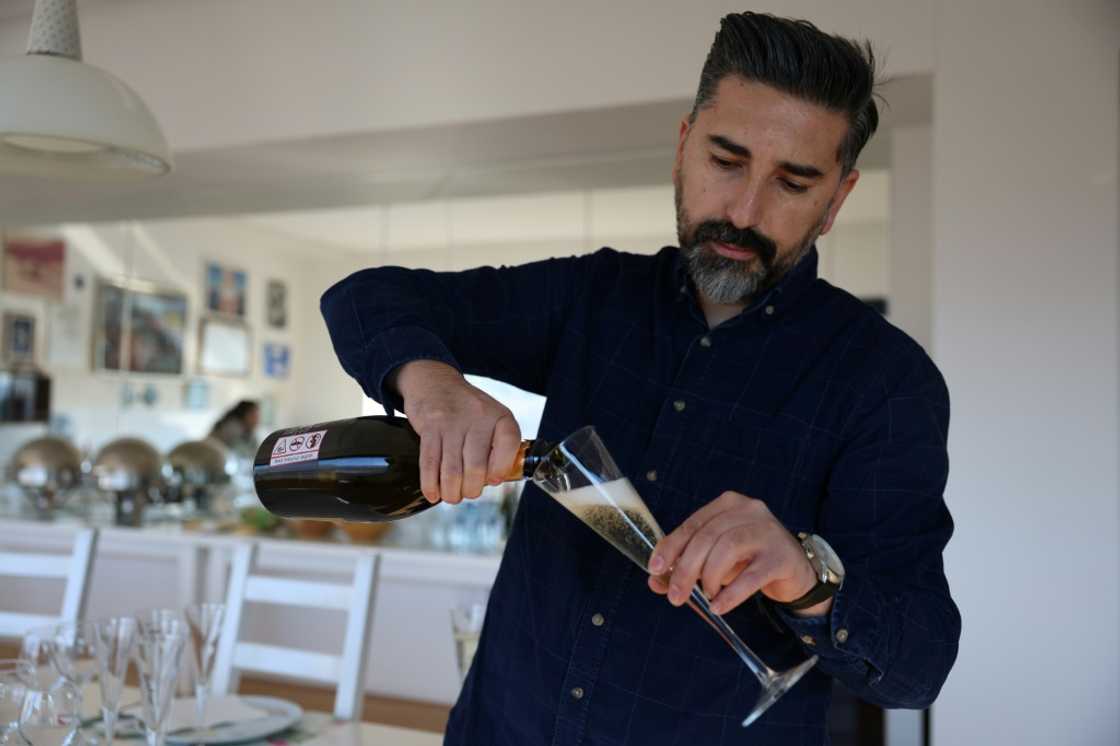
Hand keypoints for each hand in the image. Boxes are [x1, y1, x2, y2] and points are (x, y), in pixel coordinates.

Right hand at [393, 360, 521, 504]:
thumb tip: (495, 481)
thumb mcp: (492, 418)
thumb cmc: (468, 408)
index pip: (509, 444)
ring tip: (452, 496)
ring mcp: (451, 422)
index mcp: (499, 416)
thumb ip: (498, 445)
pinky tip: (433, 493)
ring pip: (452, 470)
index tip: (493, 480)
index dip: (501, 469)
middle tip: (468, 492)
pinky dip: (431, 484)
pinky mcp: (429, 427)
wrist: (435, 382)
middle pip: (476, 467)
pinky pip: (429, 463)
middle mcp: (478, 417)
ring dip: (451, 492)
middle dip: (471, 489)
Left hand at [647, 491, 822, 615]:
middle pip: (707, 537)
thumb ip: (686, 566)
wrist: (795, 571)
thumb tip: (655, 582)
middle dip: (686, 569)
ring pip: (727, 549)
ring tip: (706, 595)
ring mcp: (768, 532)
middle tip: (676, 596)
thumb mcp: (716, 558)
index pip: (693, 524)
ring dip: (709, 577)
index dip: (671, 547)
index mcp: (728, 504)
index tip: (655, 569)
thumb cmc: (749, 559)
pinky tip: (719, 607)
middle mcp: (749, 511)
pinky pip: (751, 576)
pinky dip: (731, 594)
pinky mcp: (781, 557)